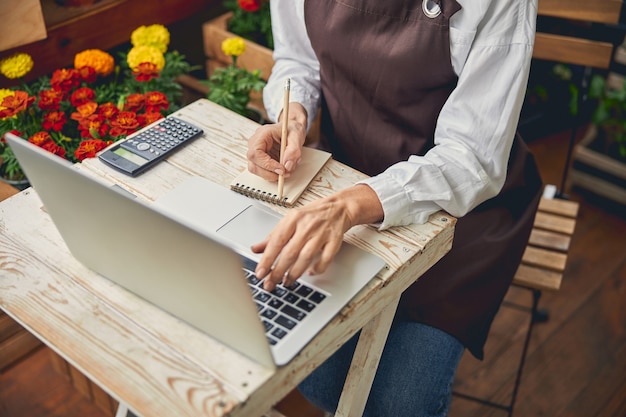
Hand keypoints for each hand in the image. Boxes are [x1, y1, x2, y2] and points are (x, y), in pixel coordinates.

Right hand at [246, 102, 307, 181]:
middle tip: (285, 173)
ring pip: (256, 169)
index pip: (255, 153)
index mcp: (262, 134)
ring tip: (285, 171)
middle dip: (269, 173)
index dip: (267, 164)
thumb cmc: (291, 129)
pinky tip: (282, 169)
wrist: (291, 129)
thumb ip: (293, 150)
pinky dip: (272, 173)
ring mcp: (256, 152)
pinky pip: (262, 170)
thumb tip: (287, 165)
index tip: (281, 169)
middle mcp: (255, 143)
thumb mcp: (297, 136)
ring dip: (271, 175)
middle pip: (253, 164)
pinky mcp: (260, 159)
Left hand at [253, 185, 383, 290]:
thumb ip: (273, 236)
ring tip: (286, 282)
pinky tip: (310, 273)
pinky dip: (318, 268)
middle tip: (270, 283)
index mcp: (293, 219)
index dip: (267, 259)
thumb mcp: (290, 220)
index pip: (276, 241)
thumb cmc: (313, 214)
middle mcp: (307, 226)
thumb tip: (256, 249)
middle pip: (290, 252)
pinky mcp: (334, 240)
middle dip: (278, 271)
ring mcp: (322, 234)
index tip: (260, 272)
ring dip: (294, 273)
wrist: (339, 207)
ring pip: (306, 257)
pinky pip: (325, 259)